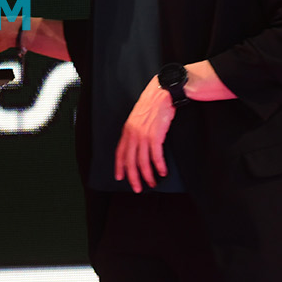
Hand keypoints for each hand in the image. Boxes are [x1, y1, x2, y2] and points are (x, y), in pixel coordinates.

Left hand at [114, 77, 175, 192]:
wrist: (162, 93)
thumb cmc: (152, 104)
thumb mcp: (138, 117)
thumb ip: (135, 131)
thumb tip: (136, 144)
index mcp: (127, 130)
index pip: (119, 152)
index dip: (119, 167)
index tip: (120, 177)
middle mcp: (133, 134)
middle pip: (130, 161)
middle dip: (133, 177)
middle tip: (137, 188)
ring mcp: (144, 135)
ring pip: (142, 162)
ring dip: (148, 175)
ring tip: (152, 183)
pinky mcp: (156, 136)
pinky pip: (156, 156)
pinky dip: (159, 166)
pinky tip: (162, 172)